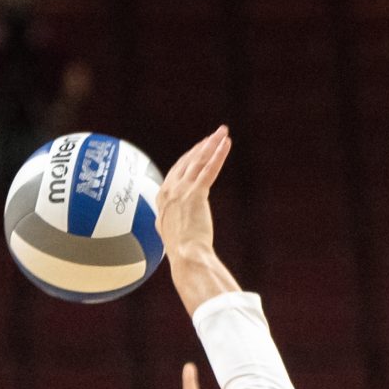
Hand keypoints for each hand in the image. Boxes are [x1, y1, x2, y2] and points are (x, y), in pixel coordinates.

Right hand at [154, 126, 230, 262]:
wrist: (186, 257)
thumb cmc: (181, 251)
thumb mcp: (169, 232)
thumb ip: (168, 221)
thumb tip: (166, 225)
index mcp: (161, 199)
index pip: (176, 171)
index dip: (189, 158)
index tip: (200, 149)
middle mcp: (169, 190)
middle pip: (187, 161)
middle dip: (202, 146)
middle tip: (214, 135)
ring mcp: (181, 190)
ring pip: (198, 161)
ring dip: (211, 143)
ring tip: (222, 132)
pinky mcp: (196, 193)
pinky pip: (209, 169)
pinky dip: (218, 154)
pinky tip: (226, 143)